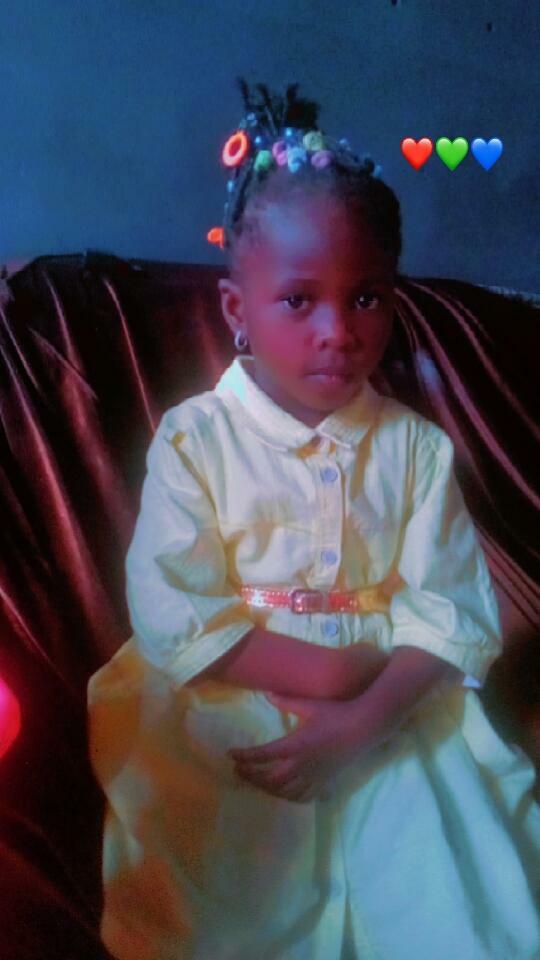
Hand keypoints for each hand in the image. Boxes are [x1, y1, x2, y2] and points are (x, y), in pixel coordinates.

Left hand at [228, 692, 378, 802]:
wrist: (365, 726)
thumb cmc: (337, 711)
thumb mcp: (310, 704)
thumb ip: (286, 701)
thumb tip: (266, 694)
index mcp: (297, 745)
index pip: (264, 755)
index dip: (245, 756)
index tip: (230, 755)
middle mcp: (303, 764)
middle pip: (270, 779)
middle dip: (251, 776)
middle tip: (238, 771)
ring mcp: (315, 775)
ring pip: (285, 792)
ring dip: (267, 789)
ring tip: (256, 781)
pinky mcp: (325, 781)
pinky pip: (304, 797)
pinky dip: (289, 798)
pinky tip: (283, 792)